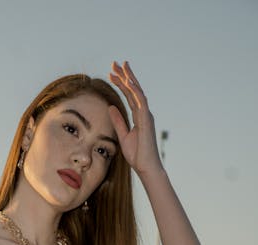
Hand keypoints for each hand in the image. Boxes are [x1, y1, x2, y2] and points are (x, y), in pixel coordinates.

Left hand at [108, 60, 162, 176]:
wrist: (146, 167)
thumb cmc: (137, 155)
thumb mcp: (123, 135)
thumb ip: (118, 121)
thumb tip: (110, 106)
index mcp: (138, 116)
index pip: (129, 95)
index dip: (121, 83)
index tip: (112, 73)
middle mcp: (144, 113)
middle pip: (134, 90)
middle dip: (125, 75)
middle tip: (116, 63)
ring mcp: (146, 116)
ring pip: (137, 92)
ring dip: (129, 79)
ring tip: (120, 67)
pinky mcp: (147, 121)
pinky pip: (141, 102)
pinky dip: (135, 91)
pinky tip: (128, 82)